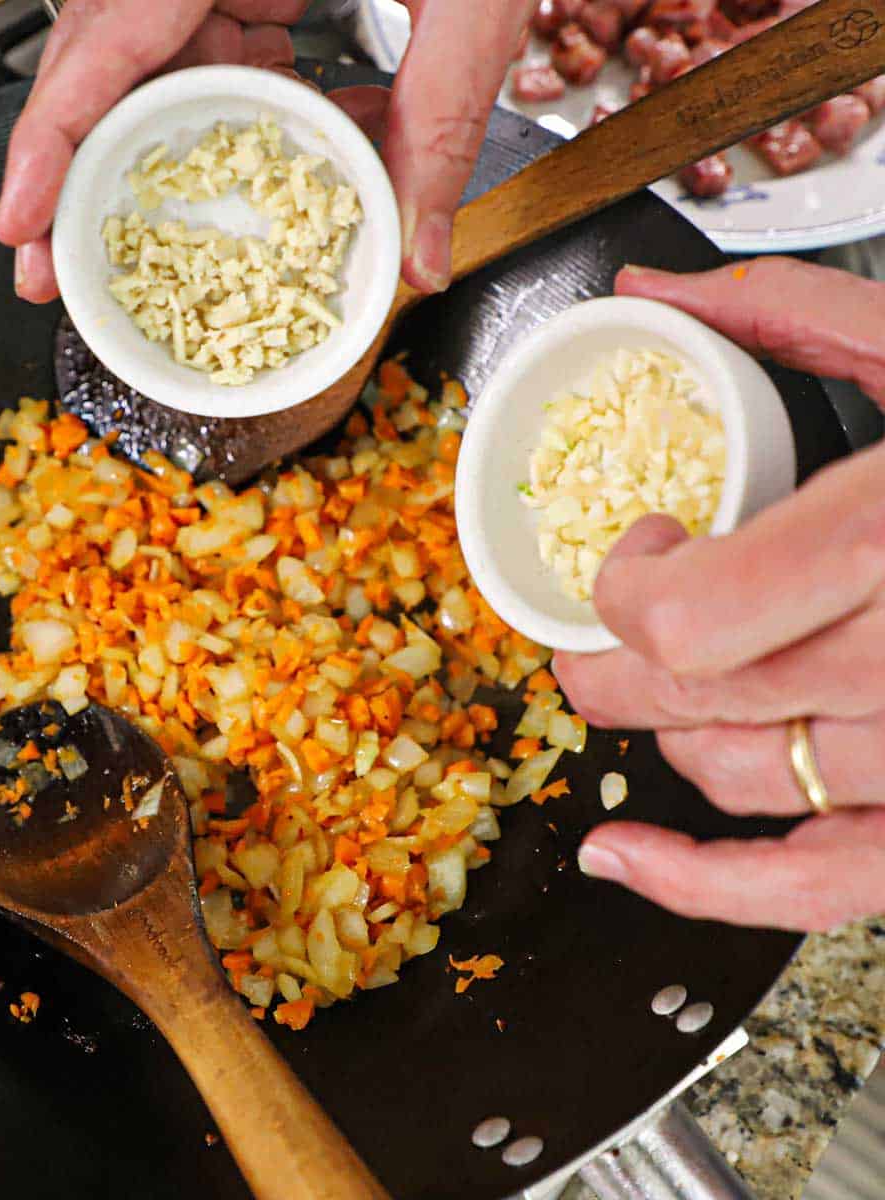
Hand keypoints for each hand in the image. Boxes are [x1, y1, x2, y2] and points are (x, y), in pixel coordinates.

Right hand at [0, 0, 532, 302]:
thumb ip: (441, 118)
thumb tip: (416, 256)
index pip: (106, 30)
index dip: (50, 134)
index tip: (21, 220)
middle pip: (104, 57)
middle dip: (81, 166)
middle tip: (61, 261)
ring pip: (151, 59)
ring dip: (166, 149)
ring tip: (173, 229)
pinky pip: (211, 45)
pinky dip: (236, 110)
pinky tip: (272, 155)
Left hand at [554, 257, 884, 931]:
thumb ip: (789, 317)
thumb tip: (653, 296)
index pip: (678, 620)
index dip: (622, 588)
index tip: (643, 543)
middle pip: (682, 698)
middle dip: (606, 661)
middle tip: (596, 624)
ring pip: (729, 775)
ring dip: (666, 726)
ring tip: (665, 680)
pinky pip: (811, 886)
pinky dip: (703, 884)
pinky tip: (629, 858)